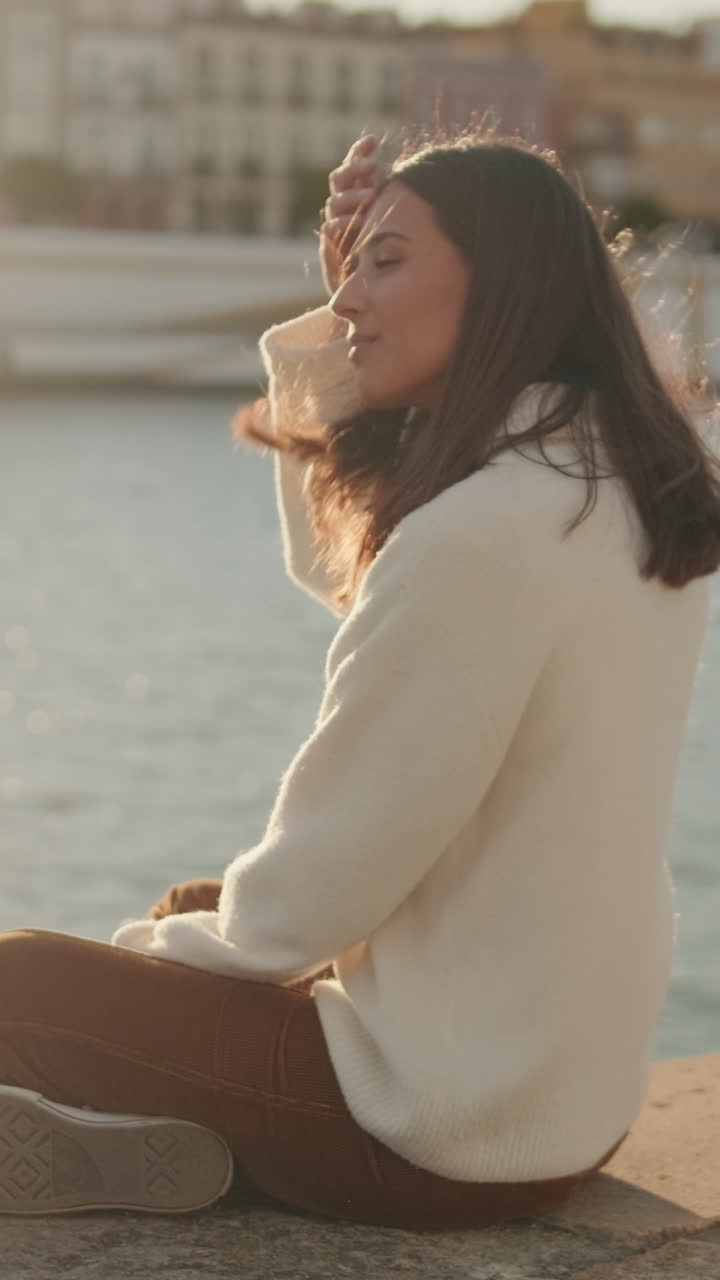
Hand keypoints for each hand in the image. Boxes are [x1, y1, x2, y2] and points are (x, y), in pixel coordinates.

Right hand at [319, 135, 382, 297]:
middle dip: (354, 169)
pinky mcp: (331, 247)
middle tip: (372, 167)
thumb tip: (409, 171)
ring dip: (352, 196)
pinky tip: (354, 222)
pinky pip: (330, 229)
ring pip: (336, 201)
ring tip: (371, 197)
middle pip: (340, 179)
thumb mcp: (397, 222)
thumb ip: (395, 198)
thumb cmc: (392, 254)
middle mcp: (346, 208)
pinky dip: (341, 223)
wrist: (374, 291)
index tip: (373, 140)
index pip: (354, 167)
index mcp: (359, 195)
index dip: (359, 152)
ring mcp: (337, 226)